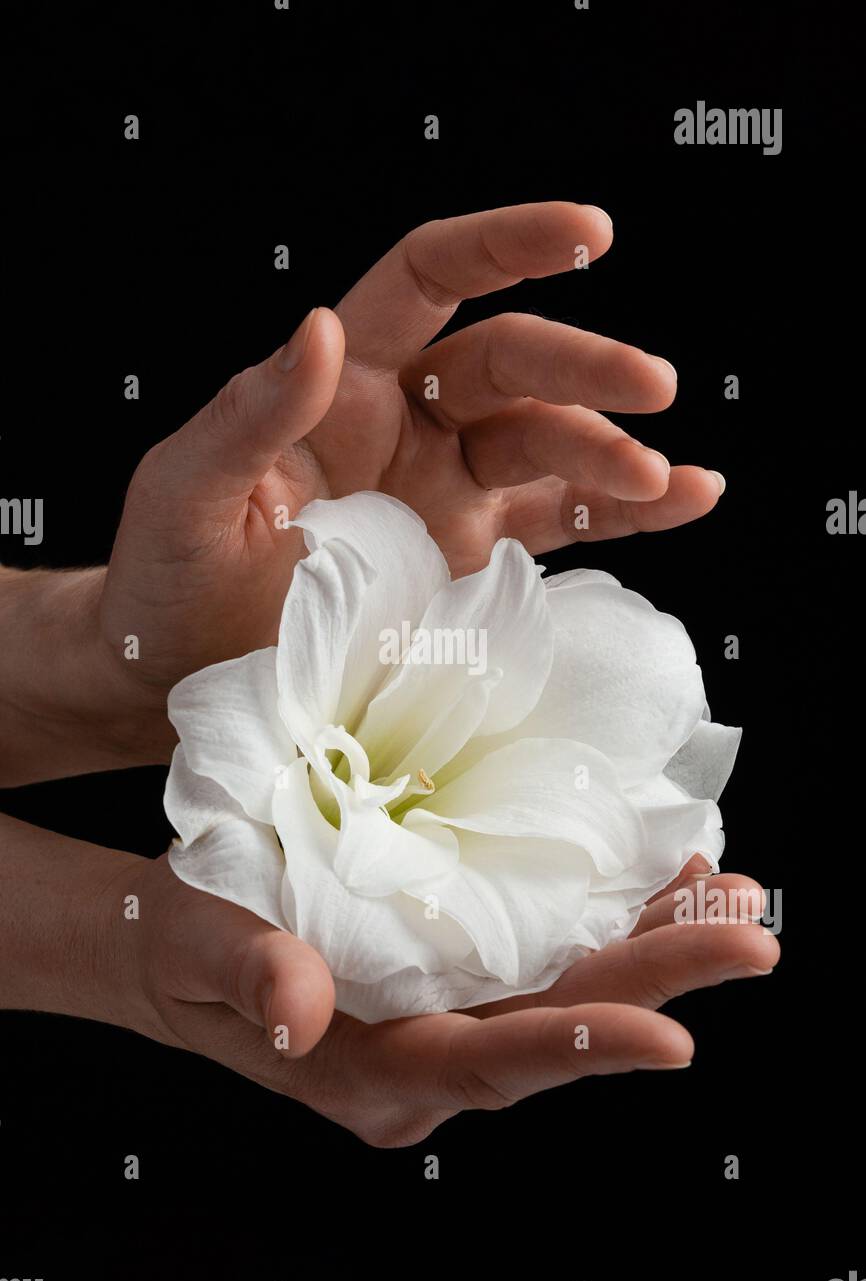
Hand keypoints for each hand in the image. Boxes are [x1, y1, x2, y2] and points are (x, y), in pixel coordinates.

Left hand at [96, 201, 724, 756]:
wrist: (186, 684)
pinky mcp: (467, 566)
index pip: (429, 281)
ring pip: (547, 446)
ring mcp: (445, 497)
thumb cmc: (167, 582)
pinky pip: (557, 527)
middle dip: (586, 368)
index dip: (505, 247)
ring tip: (660, 478)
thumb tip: (322, 330)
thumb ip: (248, 414)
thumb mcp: (185, 493)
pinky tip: (684, 499)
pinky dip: (622, 517)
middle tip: (651, 388)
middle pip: (512, 366)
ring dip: (611, 454)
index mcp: (341, 387)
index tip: (587, 231)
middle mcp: (406, 427)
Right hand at [114, 854, 775, 1147]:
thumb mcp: (192, 948)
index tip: (674, 1036)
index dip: (581, 1051)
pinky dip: (609, 919)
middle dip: (658, 983)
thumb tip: (299, 1007)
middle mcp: (430, 1057)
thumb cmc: (177, 945)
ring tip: (732, 900)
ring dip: (654, 946)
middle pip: (559, 1027)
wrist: (177, 942)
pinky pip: (549, 959)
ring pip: (569, 992)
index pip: (491, 1065)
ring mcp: (452, 1020)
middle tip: (751, 938)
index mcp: (369, 1069)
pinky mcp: (460, 979)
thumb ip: (246, 972)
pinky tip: (659, 877)